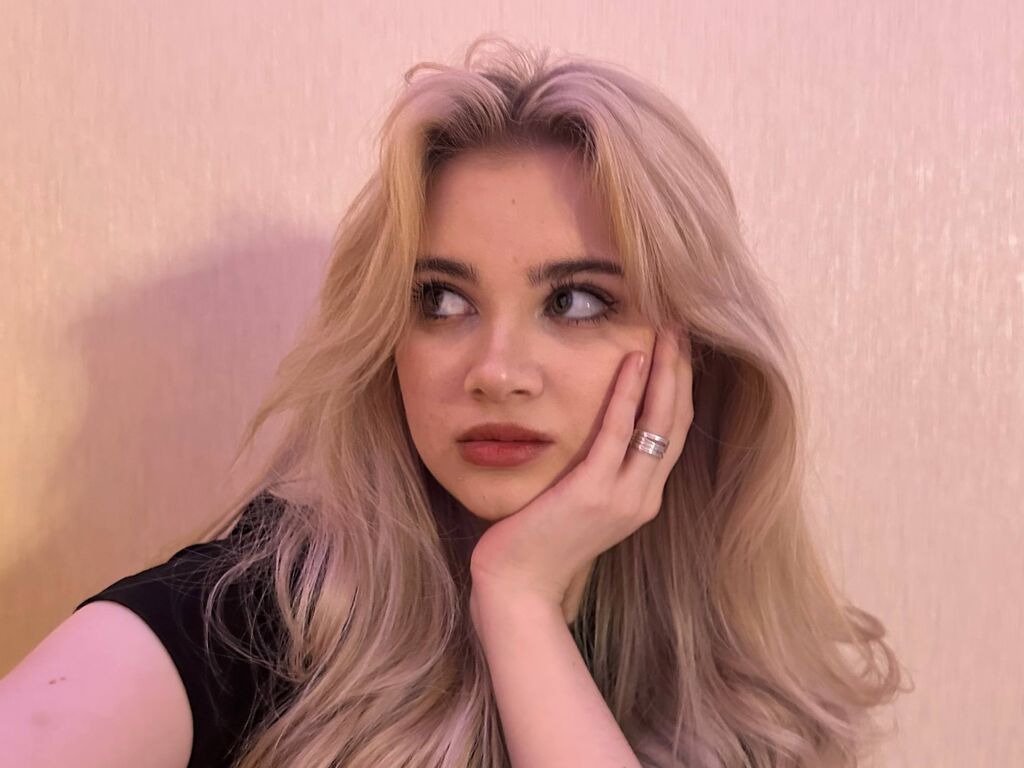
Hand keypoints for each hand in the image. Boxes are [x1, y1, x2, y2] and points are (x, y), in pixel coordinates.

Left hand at [468, 324, 693, 622]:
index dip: (679, 387)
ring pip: (658, 422)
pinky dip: (628, 393)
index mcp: (642, 497)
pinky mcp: (594, 493)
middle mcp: (643, 496)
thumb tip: (594, 432)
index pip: (672, 432)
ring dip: (665, 372)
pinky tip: (633, 360)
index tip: (679, 349)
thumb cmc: (538, 542)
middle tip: (681, 327)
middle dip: (681, 370)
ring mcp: (623, 496)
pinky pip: (618, 433)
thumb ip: (596, 471)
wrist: (518, 587)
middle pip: (676, 422)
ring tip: (668, 331)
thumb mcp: (577, 502)